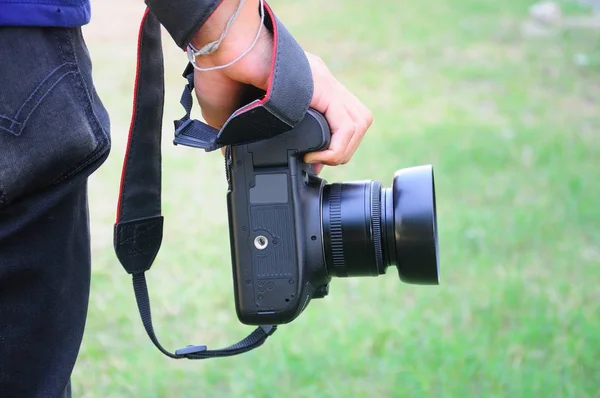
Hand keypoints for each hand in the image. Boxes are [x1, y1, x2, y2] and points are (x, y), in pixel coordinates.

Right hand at [191, 0, 372, 173]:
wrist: (220, 51)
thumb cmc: (219, 73)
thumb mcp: (232, 112)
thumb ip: (240, 132)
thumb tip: (230, 156)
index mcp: (305, 88)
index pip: (338, 119)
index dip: (330, 147)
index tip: (309, 162)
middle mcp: (320, 83)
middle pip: (356, 121)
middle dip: (340, 149)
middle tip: (315, 161)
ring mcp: (324, 82)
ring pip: (359, 122)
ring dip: (341, 151)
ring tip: (314, 159)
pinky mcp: (323, 87)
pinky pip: (348, 125)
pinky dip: (336, 149)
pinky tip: (312, 156)